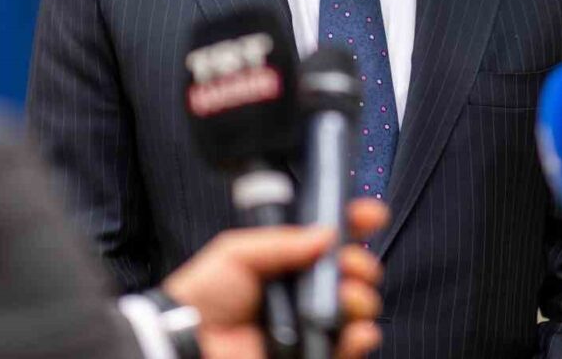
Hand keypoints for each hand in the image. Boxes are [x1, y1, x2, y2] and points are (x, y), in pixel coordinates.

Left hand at [163, 198, 388, 357]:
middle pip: (352, 271)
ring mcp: (310, 322)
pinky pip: (348, 348)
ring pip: (357, 307)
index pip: (333, 236)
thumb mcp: (238, 252)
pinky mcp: (312, 353)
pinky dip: (360, 339)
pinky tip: (357, 331)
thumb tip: (328, 233)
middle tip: (349, 266)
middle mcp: (305, 289)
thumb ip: (284, 241)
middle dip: (362, 263)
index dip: (356, 223)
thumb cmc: (204, 296)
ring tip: (347, 298)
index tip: (371, 216)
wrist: (191, 342)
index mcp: (290, 258)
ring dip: (362, 298)